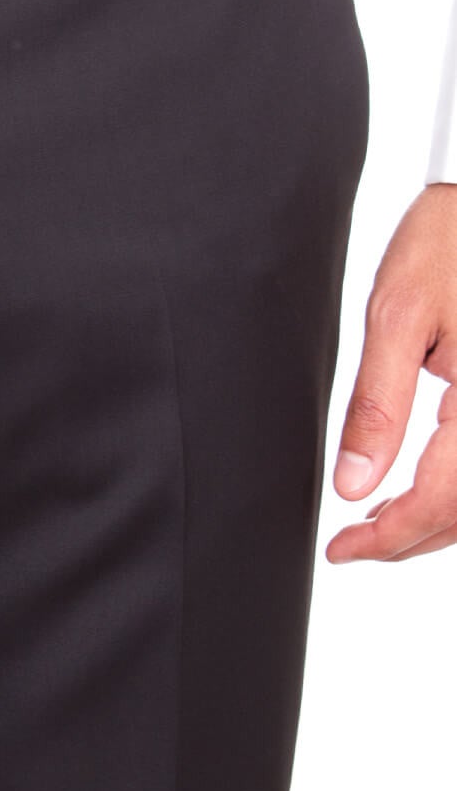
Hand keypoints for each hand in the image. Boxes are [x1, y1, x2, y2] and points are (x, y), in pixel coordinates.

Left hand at [326, 181, 456, 563]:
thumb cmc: (450, 240)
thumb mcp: (397, 314)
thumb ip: (377, 404)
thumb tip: (354, 483)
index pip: (441, 501)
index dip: (390, 539)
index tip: (343, 550)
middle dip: (410, 539)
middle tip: (352, 545)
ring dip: (439, 521)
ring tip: (380, 523)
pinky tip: (422, 488)